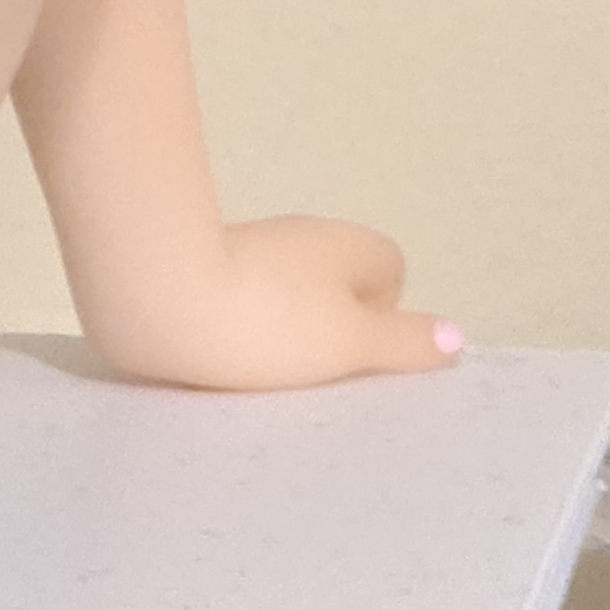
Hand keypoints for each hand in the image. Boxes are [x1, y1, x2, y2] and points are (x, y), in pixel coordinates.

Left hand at [88, 217, 459, 393]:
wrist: (155, 301)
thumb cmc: (267, 321)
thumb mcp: (351, 341)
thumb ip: (404, 341)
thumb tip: (455, 337)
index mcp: (343, 242)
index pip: (388, 268)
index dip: (384, 315)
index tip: (358, 354)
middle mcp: (296, 236)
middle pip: (335, 283)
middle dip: (332, 328)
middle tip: (315, 373)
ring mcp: (244, 249)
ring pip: (285, 295)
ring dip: (283, 331)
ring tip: (266, 373)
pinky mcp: (195, 266)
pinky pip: (238, 301)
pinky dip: (238, 328)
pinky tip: (222, 359)